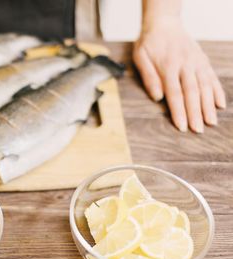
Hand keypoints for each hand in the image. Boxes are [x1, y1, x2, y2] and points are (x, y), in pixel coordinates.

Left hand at [133, 17, 225, 132]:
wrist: (164, 24)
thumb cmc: (149, 43)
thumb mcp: (141, 57)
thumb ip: (148, 77)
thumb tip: (156, 97)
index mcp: (168, 66)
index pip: (175, 93)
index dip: (179, 111)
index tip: (182, 126)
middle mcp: (185, 65)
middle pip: (192, 92)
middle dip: (196, 113)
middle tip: (199, 130)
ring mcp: (196, 63)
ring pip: (205, 86)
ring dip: (208, 105)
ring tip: (211, 122)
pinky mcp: (203, 61)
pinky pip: (212, 78)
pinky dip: (217, 91)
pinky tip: (220, 105)